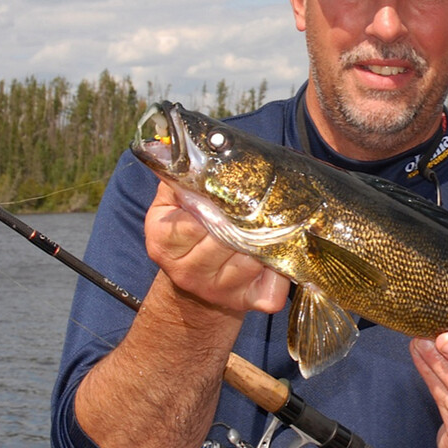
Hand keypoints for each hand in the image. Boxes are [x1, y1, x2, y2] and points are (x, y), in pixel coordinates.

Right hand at [145, 181, 289, 314]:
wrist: (198, 286)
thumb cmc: (189, 231)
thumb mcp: (171, 203)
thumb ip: (178, 175)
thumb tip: (184, 145)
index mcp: (164, 243)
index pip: (193, 224)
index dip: (214, 206)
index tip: (228, 195)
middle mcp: (188, 272)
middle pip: (227, 240)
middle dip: (245, 220)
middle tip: (255, 206)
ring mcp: (221, 291)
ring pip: (255, 257)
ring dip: (266, 238)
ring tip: (267, 225)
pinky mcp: (253, 302)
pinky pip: (278, 280)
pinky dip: (283, 264)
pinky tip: (277, 253)